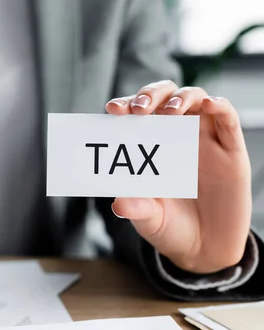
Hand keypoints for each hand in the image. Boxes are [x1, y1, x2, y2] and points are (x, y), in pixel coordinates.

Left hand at [106, 80, 251, 273]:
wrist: (205, 249)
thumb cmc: (170, 227)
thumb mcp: (149, 219)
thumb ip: (136, 208)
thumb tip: (118, 204)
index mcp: (150, 145)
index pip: (136, 114)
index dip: (125, 105)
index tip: (112, 109)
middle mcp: (176, 136)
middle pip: (164, 97)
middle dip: (150, 95)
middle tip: (139, 108)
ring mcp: (205, 141)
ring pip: (196, 99)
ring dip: (181, 98)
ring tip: (171, 111)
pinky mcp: (231, 151)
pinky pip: (228, 120)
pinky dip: (220, 106)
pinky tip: (209, 104)